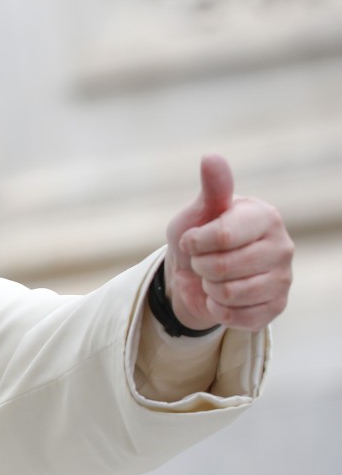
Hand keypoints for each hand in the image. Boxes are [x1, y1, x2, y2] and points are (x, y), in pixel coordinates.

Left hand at [164, 154, 293, 331]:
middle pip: (223, 269)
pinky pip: (237, 317)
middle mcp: (283, 246)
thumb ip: (211, 189)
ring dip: (208, 288)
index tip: (191, 240)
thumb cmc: (199, 236)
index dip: (194, 243)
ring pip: (229, 294)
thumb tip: (212, 157)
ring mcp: (283, 279)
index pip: (222, 236)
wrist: (198, 274)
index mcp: (265, 216)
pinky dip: (218, 310)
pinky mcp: (277, 307)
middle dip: (200, 267)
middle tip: (202, 261)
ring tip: (211, 278)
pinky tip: (221, 298)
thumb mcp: (198, 212)